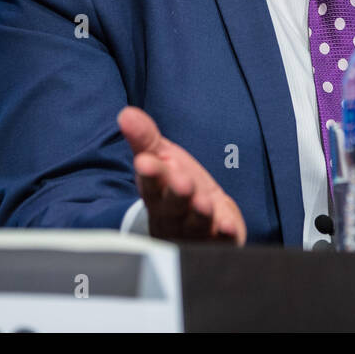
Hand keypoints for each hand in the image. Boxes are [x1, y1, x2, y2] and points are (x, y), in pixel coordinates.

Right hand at [117, 106, 245, 245]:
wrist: (195, 219)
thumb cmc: (173, 184)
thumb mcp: (159, 157)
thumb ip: (145, 138)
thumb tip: (126, 114)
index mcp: (155, 191)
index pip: (150, 183)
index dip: (150, 173)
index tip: (145, 162)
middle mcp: (172, 214)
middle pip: (173, 205)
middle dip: (177, 193)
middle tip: (182, 182)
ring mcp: (194, 229)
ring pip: (196, 222)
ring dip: (199, 213)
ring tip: (203, 203)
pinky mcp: (217, 239)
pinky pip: (221, 239)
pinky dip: (225, 233)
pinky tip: (228, 226)